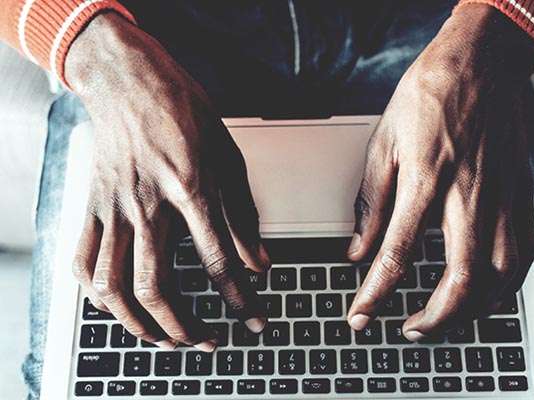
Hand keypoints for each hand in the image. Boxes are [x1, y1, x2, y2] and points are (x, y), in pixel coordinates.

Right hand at [66, 13, 269, 349]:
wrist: (128, 80)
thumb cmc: (180, 109)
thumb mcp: (226, 154)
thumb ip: (241, 213)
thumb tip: (260, 259)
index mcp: (188, 186)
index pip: (217, 260)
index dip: (239, 297)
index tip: (253, 318)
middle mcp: (147, 203)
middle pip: (156, 285)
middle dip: (184, 326)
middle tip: (206, 340)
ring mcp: (112, 207)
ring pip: (113, 284)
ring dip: (139, 323)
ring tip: (164, 338)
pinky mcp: (91, 206)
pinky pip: (82, 262)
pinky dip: (98, 296)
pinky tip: (118, 307)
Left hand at [347, 5, 533, 339]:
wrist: (479, 62)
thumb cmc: (428, 96)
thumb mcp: (382, 144)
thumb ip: (371, 204)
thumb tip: (358, 249)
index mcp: (425, 180)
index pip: (397, 254)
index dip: (375, 294)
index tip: (360, 315)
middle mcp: (468, 195)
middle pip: (460, 280)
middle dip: (433, 319)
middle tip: (409, 329)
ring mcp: (502, 196)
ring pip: (498, 277)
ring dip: (470, 312)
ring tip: (443, 320)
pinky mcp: (520, 193)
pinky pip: (521, 254)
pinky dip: (503, 286)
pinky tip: (485, 293)